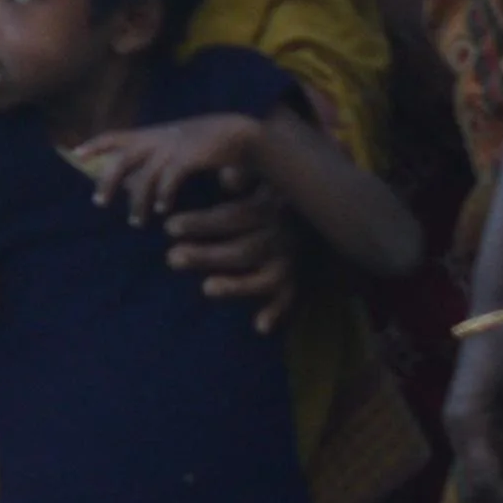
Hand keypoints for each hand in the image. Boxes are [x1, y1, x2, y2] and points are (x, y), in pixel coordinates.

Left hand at [74, 111, 270, 225]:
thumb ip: (152, 158)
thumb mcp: (173, 144)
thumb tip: (132, 183)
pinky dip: (164, 195)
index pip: (116, 135)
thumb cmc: (206, 144)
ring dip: (138, 201)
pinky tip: (163, 210)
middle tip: (99, 203)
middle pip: (122, 159)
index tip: (76, 154)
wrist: (238, 132)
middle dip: (108, 180)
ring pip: (145, 176)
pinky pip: (169, 179)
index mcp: (152, 134)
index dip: (96, 144)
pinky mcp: (190, 156)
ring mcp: (173, 146)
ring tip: (136, 221)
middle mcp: (158, 138)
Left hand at [162, 166, 296, 327]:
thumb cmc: (285, 193)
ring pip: (263, 278)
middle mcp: (280, 237)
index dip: (200, 223)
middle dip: (206, 256)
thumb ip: (246, 175)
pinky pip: (291, 301)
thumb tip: (226, 176)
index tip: (168, 227)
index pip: (231, 217)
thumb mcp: (269, 177)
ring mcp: (291, 263)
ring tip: (207, 288)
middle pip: (241, 250)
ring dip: (236, 286)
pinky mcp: (299, 282)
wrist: (334, 216)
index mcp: (268, 209)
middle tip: (171, 258)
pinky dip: (278, 314)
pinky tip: (260, 327)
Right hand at [447, 307, 502, 501]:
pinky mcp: (464, 421)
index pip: (485, 478)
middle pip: (473, 483)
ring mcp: (456, 425)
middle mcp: (456, 430)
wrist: (491, 320)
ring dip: (496, 495)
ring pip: (473, 474)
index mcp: (468, 424)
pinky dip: (494, 477)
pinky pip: (476, 459)